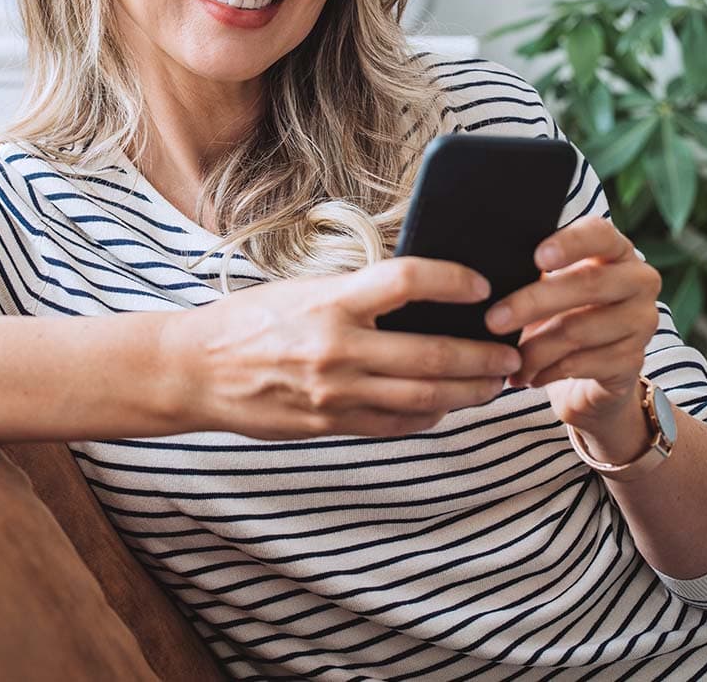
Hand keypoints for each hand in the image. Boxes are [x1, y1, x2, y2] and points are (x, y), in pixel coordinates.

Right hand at [165, 257, 522, 439]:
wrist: (196, 369)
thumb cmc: (248, 320)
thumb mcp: (302, 290)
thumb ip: (355, 296)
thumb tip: (416, 297)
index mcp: (329, 301)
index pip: (407, 280)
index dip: (452, 280)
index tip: (481, 283)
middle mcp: (336, 348)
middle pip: (431, 353)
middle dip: (482, 357)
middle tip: (511, 355)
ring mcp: (334, 392)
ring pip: (423, 399)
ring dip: (467, 393)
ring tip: (493, 385)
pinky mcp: (329, 424)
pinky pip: (394, 426)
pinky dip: (428, 418)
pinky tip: (444, 408)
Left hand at [483, 216, 660, 431]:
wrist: (594, 369)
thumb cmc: (562, 311)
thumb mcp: (550, 285)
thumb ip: (534, 271)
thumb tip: (485, 271)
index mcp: (616, 249)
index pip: (600, 233)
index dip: (570, 243)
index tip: (537, 258)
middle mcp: (638, 281)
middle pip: (587, 284)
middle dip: (533, 303)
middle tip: (492, 320)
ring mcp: (641, 322)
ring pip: (579, 330)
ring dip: (533, 348)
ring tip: (504, 358)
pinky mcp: (633, 360)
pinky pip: (582, 364)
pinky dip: (546, 371)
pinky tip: (526, 375)